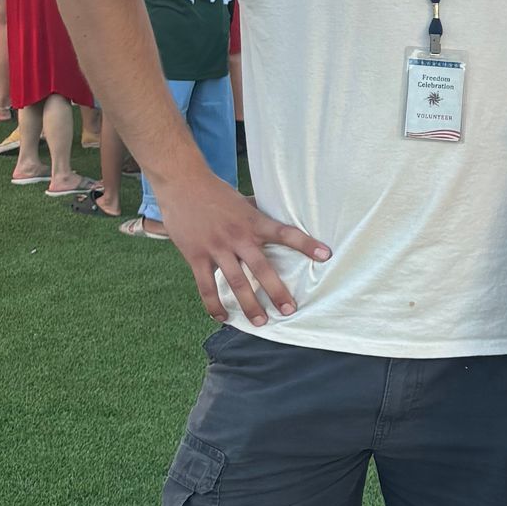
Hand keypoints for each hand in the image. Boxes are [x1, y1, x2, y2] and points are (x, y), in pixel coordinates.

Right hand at [158, 169, 328, 324]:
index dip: (306, 244)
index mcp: (253, 222)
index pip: (285, 233)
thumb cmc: (215, 192)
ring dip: (249, 305)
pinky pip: (206, 286)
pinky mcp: (196, 256)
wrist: (181, 183)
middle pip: (261, 268)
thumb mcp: (242, 201)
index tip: (325, 255)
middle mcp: (238, 237)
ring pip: (236, 282)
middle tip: (290, 310)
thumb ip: (258, 216)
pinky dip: (214, 304)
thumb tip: (280, 217)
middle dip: (277, 292)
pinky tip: (221, 317)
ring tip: (261, 322)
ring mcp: (216, 247)